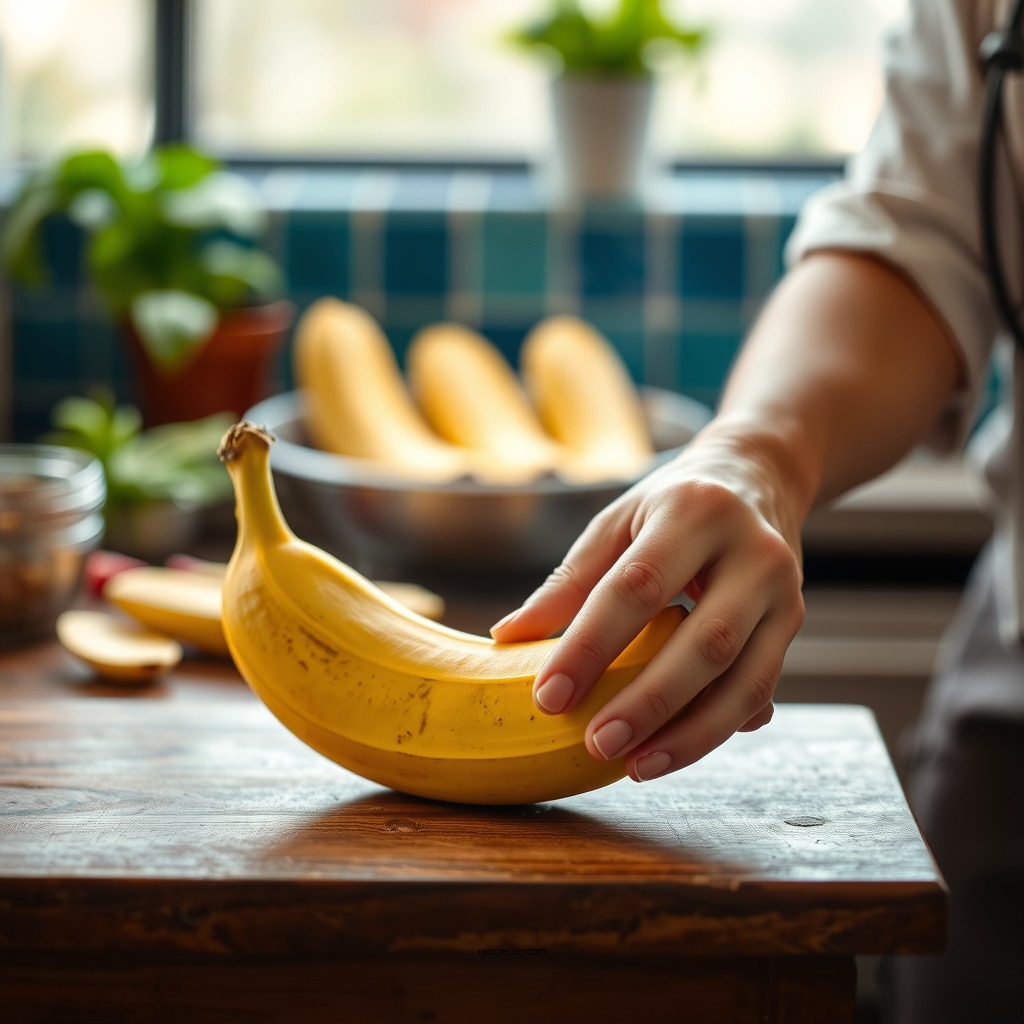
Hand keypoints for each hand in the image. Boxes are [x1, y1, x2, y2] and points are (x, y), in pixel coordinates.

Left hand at [490, 428, 806, 781]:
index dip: (590, 645)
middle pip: (705, 641)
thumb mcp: (618, 522)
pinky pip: (761, 688)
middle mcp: (751, 551)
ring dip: (691, 733)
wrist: (758, 476)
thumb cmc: (671, 504)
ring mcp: (783, 591)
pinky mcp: (793, 622)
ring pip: (745, 678)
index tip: (549, 697)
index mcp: (693, 511)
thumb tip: (508, 638)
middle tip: (596, 744)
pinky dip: (718, 727)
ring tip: (635, 766)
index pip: (638, 587)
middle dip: (649, 702)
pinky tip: (674, 751)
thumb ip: (569, 581)